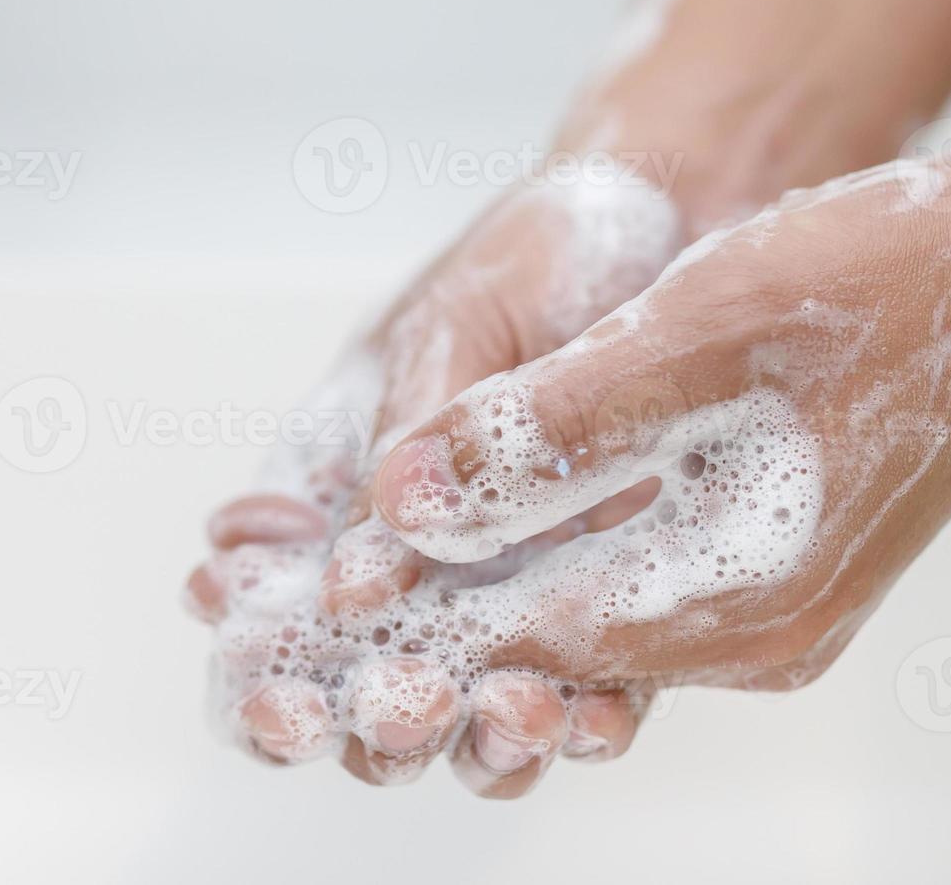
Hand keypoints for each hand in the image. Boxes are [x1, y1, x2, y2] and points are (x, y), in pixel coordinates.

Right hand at [186, 177, 690, 791]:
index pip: (267, 616)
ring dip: (477, 741)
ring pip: (472, 714)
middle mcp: (418, 557)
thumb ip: (412, 447)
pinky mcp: (622, 599)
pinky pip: (595, 689)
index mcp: (341, 485)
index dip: (256, 680)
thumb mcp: (458, 327)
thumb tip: (348, 584)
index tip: (278, 705)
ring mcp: (520, 587)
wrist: (695, 210)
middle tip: (402, 712)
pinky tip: (594, 722)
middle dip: (370, 726)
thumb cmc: (549, 246)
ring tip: (511, 721)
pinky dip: (588, 721)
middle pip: (360, 692)